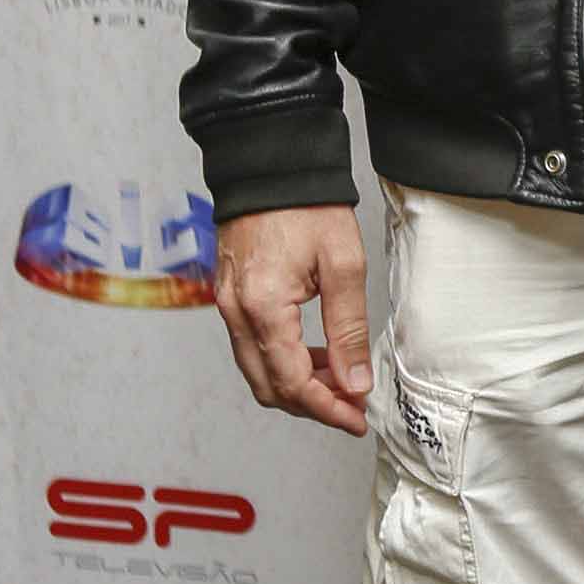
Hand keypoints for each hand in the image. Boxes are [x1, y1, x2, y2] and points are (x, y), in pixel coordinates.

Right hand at [214, 206, 372, 434]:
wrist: (271, 165)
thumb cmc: (306, 206)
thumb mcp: (343, 264)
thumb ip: (347, 329)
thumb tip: (354, 381)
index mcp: (263, 306)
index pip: (291, 382)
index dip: (326, 408)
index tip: (355, 419)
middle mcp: (236, 312)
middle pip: (268, 386)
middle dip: (311, 405)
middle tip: (351, 408)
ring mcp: (228, 305)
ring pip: (257, 370)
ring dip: (297, 385)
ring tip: (341, 382)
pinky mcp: (231, 297)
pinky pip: (252, 347)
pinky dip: (282, 362)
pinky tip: (316, 356)